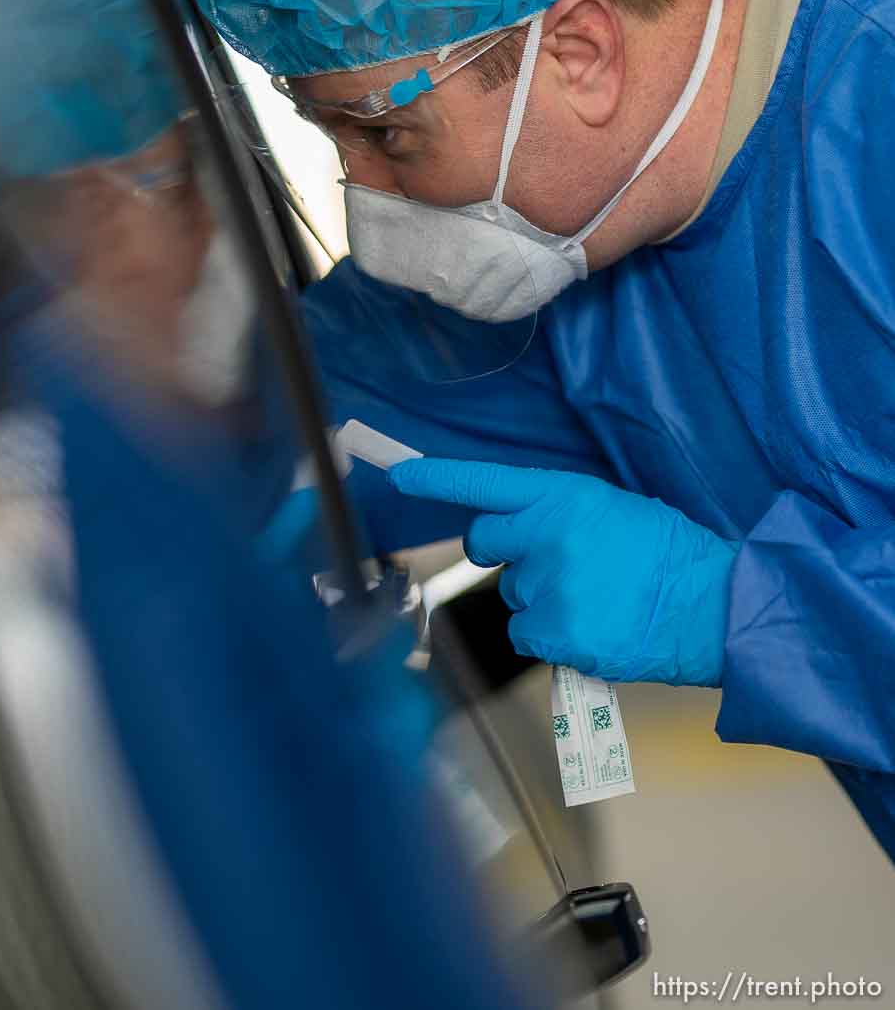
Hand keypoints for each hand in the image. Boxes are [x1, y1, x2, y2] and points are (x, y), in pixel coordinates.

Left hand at [388, 459, 738, 685]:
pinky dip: (551, 636)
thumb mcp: (611, 508)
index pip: (485, 483)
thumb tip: (521, 526)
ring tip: (594, 599)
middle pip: (484, 542)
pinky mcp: (555, 631)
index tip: (399, 477)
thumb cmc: (669, 554)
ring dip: (539, 598)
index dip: (437, 479)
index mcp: (563, 495)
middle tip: (550, 564)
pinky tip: (591, 627)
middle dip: (503, 553)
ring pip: (511, 594)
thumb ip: (558, 512)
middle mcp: (547, 534)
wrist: (715, 605)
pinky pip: (525, 633)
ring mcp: (548, 585)